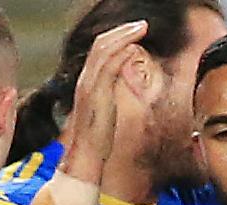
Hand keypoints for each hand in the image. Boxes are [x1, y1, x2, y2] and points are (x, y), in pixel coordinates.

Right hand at [61, 20, 148, 184]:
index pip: (99, 51)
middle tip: (141, 24)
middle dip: (122, 31)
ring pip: (104, 49)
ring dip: (124, 35)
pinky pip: (108, 64)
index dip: (117, 39)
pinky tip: (134, 45)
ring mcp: (89, 85)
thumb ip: (109, 96)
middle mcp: (85, 80)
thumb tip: (118, 86)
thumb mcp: (105, 113)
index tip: (134, 33)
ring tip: (141, 28)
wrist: (85, 157)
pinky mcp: (97, 93)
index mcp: (87, 84)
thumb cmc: (97, 140)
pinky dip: (122, 50)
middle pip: (100, 44)